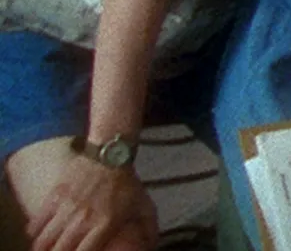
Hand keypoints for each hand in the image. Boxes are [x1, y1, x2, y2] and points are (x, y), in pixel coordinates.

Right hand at [28, 154, 157, 250]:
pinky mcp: (54, 197)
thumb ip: (146, 231)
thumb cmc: (127, 184)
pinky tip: (38, 235)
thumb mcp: (143, 207)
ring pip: (43, 241)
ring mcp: (66, 208)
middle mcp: (83, 220)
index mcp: (104, 225)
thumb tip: (151, 246)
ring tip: (46, 249)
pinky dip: (34, 232)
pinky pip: (37, 222)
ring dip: (42, 248)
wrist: (110, 154)